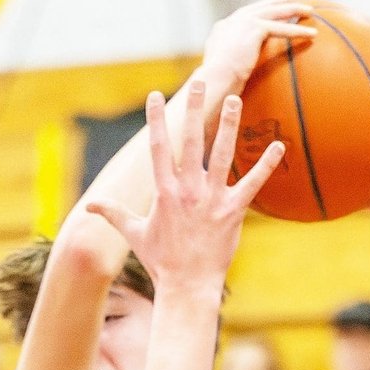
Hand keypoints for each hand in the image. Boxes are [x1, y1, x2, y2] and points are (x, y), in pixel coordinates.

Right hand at [87, 85, 283, 296]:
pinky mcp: (233, 211)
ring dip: (229, 125)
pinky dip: (266, 164)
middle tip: (199, 83)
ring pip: (222, 154)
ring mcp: (211, 199)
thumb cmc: (161, 262)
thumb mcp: (134, 234)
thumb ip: (114, 214)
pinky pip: (252, 183)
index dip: (156, 120)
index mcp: (164, 192)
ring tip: (235, 100)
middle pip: (192, 141)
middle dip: (194, 110)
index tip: (155, 96)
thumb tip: (89, 207)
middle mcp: (188, 190)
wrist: (187, 287)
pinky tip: (280, 145)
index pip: (158, 148)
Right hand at [200, 0, 314, 96]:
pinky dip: (297, 31)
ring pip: (273, 12)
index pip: (244, 16)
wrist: (214, 79)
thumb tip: (235, 77)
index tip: (268, 9)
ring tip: (309, 12)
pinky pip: (281, 29)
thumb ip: (229, 66)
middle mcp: (232, 22)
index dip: (258, 11)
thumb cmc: (215, 86)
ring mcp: (242, 22)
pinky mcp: (254, 28)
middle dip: (276, 2)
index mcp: (222, 30)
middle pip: (259, 8)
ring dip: (293, 11)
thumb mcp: (220, 73)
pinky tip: (311, 35)